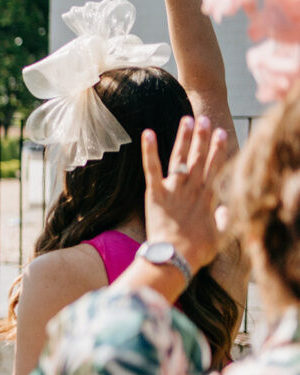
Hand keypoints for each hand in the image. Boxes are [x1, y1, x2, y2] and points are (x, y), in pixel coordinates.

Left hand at [140, 115, 229, 270]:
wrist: (175, 256)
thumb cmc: (197, 251)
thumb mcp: (220, 236)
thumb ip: (224, 220)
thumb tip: (226, 209)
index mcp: (208, 197)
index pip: (214, 166)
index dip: (217, 149)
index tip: (221, 133)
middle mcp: (193, 188)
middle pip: (198, 157)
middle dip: (202, 137)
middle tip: (204, 118)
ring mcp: (174, 189)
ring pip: (179, 158)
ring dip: (183, 138)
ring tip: (186, 119)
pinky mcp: (155, 193)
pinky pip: (151, 168)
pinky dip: (149, 150)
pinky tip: (147, 133)